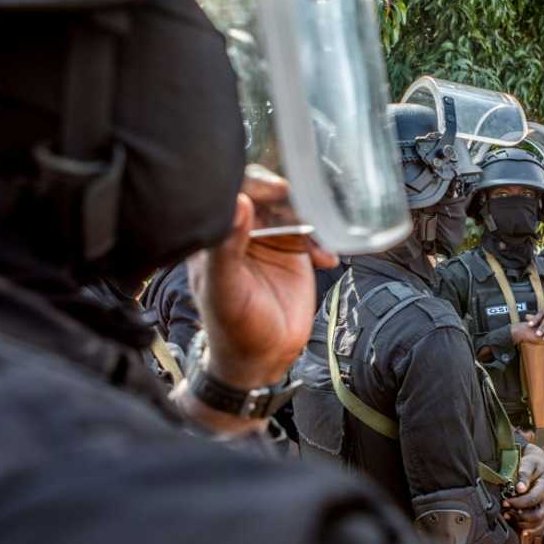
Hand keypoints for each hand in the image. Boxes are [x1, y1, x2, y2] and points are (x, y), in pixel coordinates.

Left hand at [187, 182, 337, 389]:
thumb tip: (238, 203)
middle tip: (307, 204)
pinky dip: (325, 241)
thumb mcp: (225, 290)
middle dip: (289, 197)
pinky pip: (313, 232)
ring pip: (292, 209)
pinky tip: (327, 259)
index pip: (231, 193)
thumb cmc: (234, 329)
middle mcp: (242, 230)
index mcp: (216, 233)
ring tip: (319, 240)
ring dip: (312, 218)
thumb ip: (227, 248)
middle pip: (265, 194)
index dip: (253, 184)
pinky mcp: (293, 250)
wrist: (264, 359)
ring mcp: (269, 238)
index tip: (276, 189)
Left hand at [502, 443, 543, 537]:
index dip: (518, 503)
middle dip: (519, 516)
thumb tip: (520, 488)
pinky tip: (520, 531)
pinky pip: (541, 527)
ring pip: (539, 524)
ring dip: (523, 525)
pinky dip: (531, 532)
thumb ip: (524, 474)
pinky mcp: (542, 512)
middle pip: (537, 515)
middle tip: (505, 512)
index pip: (533, 499)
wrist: (539, 463)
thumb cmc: (532, 462)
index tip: (504, 501)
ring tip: (508, 518)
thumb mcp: (529, 462)